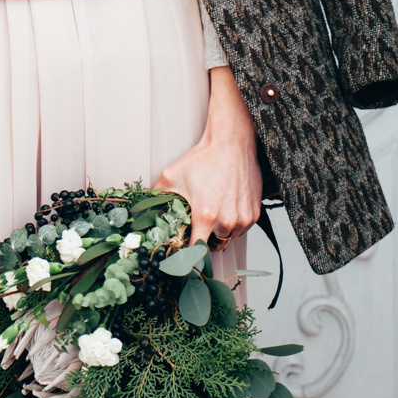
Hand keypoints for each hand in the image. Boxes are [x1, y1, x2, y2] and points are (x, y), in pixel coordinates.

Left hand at [154, 65, 262, 247]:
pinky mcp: (254, 214)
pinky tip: (225, 206)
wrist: (231, 143)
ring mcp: (243, 219)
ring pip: (228, 239)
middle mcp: (227, 222)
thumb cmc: (202, 159)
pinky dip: (233, 224)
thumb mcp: (172, 175)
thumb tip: (142, 210)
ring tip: (212, 212)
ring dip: (219, 232)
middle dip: (203, 240)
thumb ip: (157, 196)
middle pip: (212, 247)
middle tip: (196, 226)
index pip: (195, 252)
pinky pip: (241, 229)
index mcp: (205, 217)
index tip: (182, 253)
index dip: (187, 254)